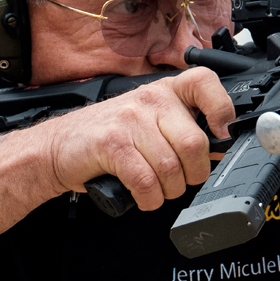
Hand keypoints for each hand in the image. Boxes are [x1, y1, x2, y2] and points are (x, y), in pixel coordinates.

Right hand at [48, 67, 234, 210]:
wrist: (58, 146)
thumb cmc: (108, 137)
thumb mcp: (150, 122)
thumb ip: (183, 129)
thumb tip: (220, 149)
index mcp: (165, 91)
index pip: (205, 82)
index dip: (222, 110)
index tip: (221, 135)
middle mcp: (150, 100)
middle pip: (194, 143)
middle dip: (193, 174)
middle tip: (181, 179)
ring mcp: (130, 120)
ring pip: (171, 168)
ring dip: (168, 190)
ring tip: (156, 188)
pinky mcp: (112, 144)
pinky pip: (146, 181)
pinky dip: (149, 198)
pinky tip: (142, 195)